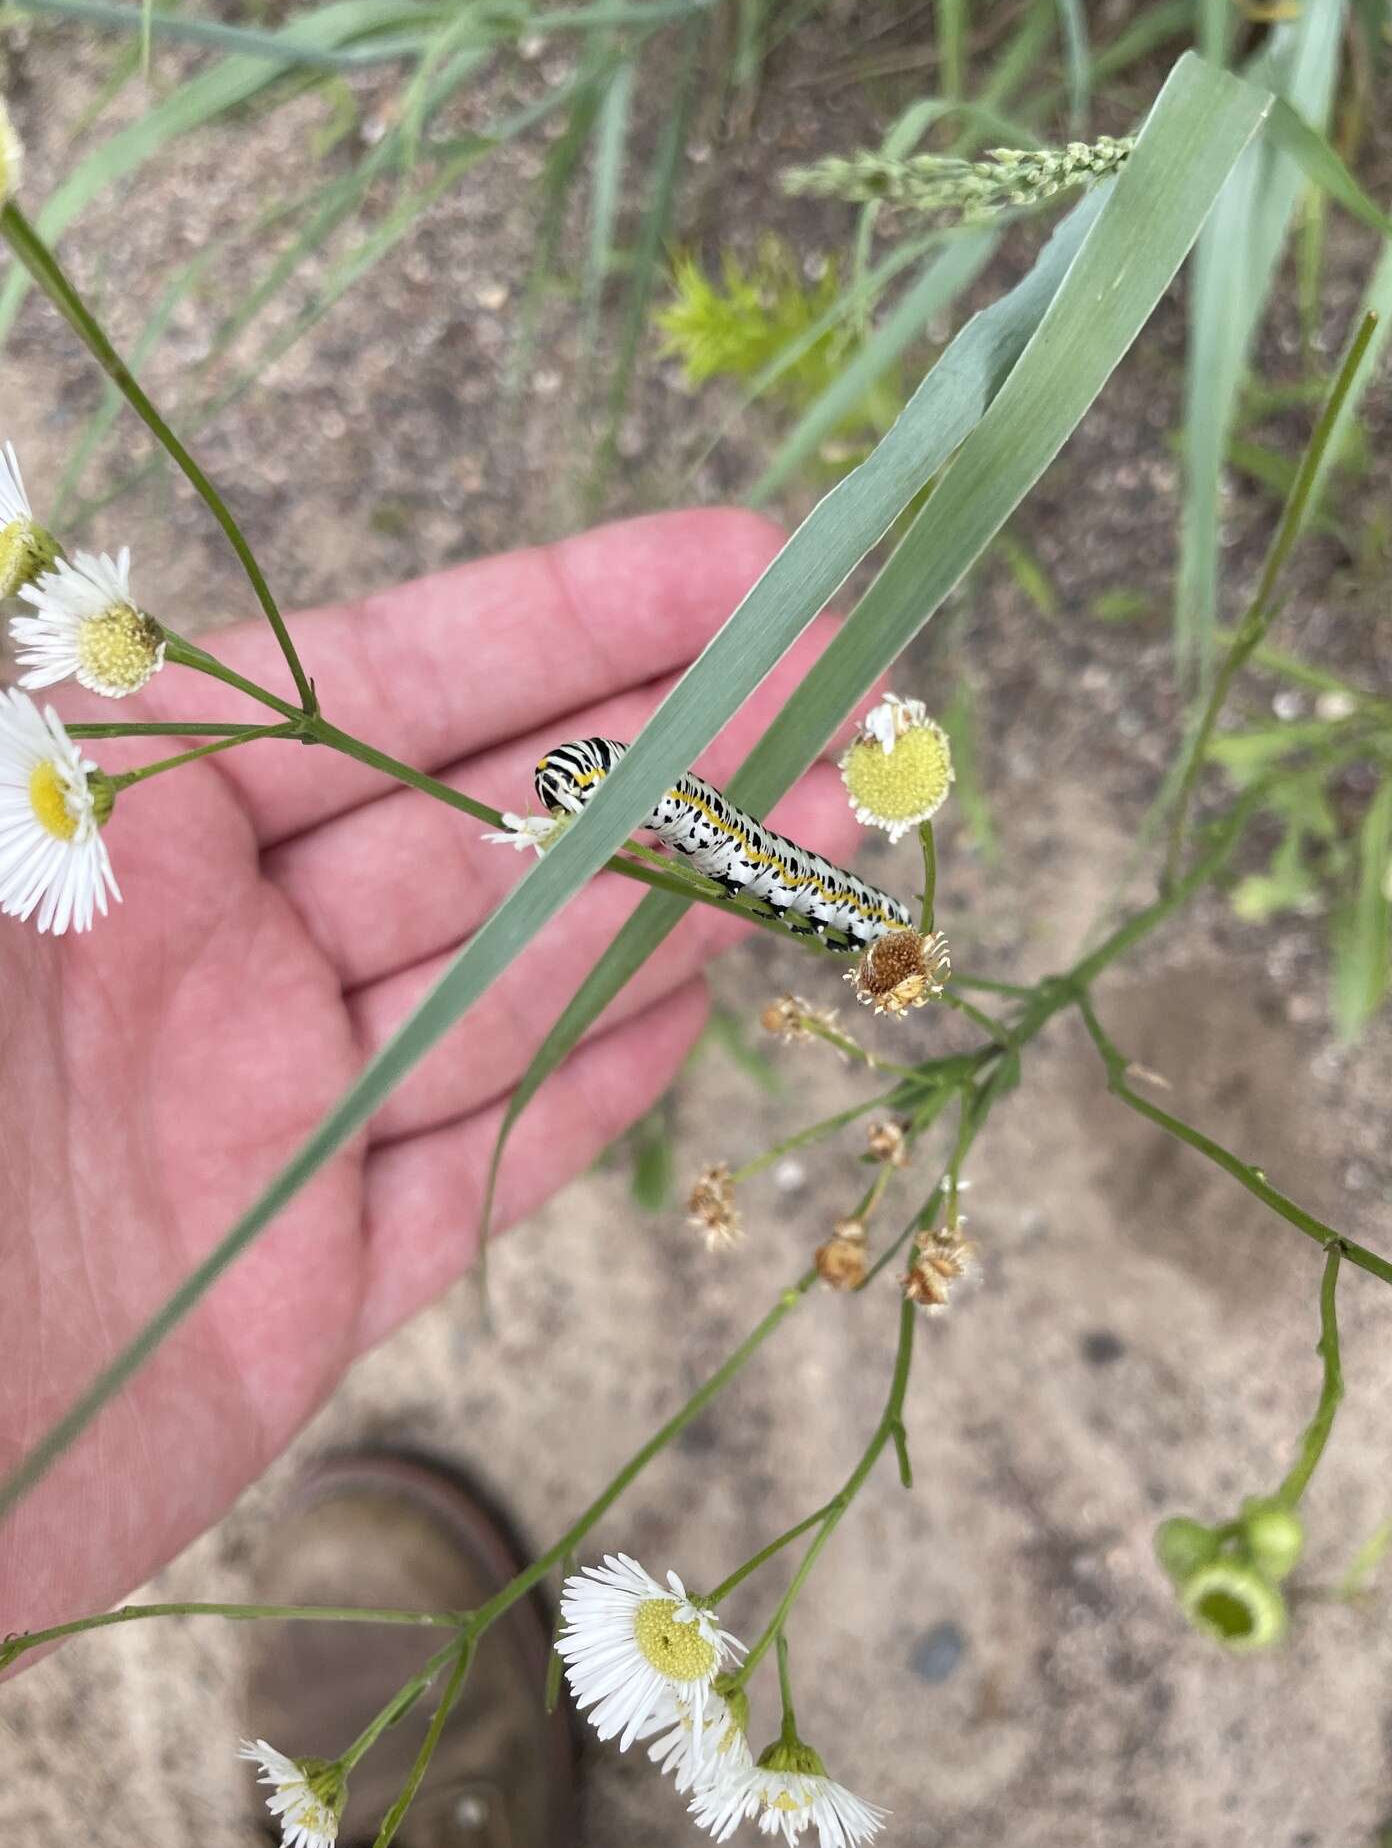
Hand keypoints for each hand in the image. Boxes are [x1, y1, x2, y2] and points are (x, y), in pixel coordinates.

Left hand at [0, 508, 853, 1641]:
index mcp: (124, 833)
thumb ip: (54, 748)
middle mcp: (217, 961)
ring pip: (517, 989)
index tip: (749, 563)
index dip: (579, 616)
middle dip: (682, 751)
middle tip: (856, 695)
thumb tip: (145, 610)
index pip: (391, 687)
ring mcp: (279, 1120)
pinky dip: (593, 1096)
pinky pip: (484, 1172)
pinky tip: (696, 1007)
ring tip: (834, 827)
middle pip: (493, 830)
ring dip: (679, 902)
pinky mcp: (315, 1284)